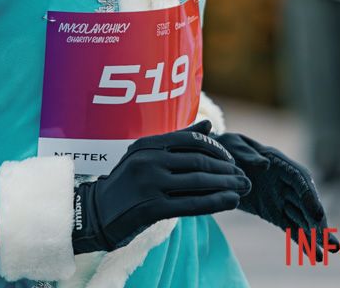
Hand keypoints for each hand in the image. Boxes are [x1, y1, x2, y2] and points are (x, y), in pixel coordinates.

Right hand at [72, 120, 251, 254]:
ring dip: (227, 186)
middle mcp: (148, 160)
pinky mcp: (152, 208)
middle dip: (227, 169)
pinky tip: (231, 202)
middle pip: (199, 161)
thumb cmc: (126, 184)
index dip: (216, 148)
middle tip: (244, 177)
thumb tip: (210, 125)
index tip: (231, 159)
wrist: (95, 213)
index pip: (191, 139)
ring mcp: (149, 184)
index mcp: (147, 144)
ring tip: (243, 189)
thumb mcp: (146, 156)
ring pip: (199, 182)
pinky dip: (216, 203)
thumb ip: (178, 141)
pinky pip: (192, 204)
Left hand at [212, 132, 336, 260]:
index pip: (301, 180)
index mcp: (281, 163)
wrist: (217, 161)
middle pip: (306, 203)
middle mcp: (286, 183)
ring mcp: (282, 199)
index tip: (317, 214)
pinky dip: (301, 241)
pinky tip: (314, 255)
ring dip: (314, 235)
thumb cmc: (227, 148)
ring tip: (327, 251)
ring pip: (302, 219)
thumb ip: (249, 155)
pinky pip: (290, 228)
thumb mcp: (235, 145)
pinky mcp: (274, 213)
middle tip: (330, 241)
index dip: (310, 197)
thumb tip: (265, 165)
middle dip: (318, 222)